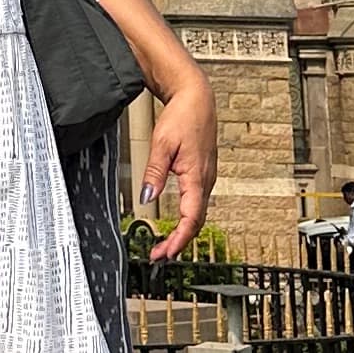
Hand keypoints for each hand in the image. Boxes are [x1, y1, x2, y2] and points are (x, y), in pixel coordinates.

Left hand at [136, 70, 217, 245]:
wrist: (197, 97)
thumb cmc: (182, 116)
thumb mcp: (162, 143)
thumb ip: (154, 172)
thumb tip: (146, 197)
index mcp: (197, 176)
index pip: (191, 218)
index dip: (180, 239)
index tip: (166, 253)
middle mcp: (206, 180)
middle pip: (196, 221)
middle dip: (179, 242)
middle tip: (159, 255)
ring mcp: (207, 177)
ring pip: (198, 213)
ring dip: (183, 231)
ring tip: (165, 244)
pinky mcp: (203, 173)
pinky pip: (198, 203)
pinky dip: (188, 218)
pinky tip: (176, 222)